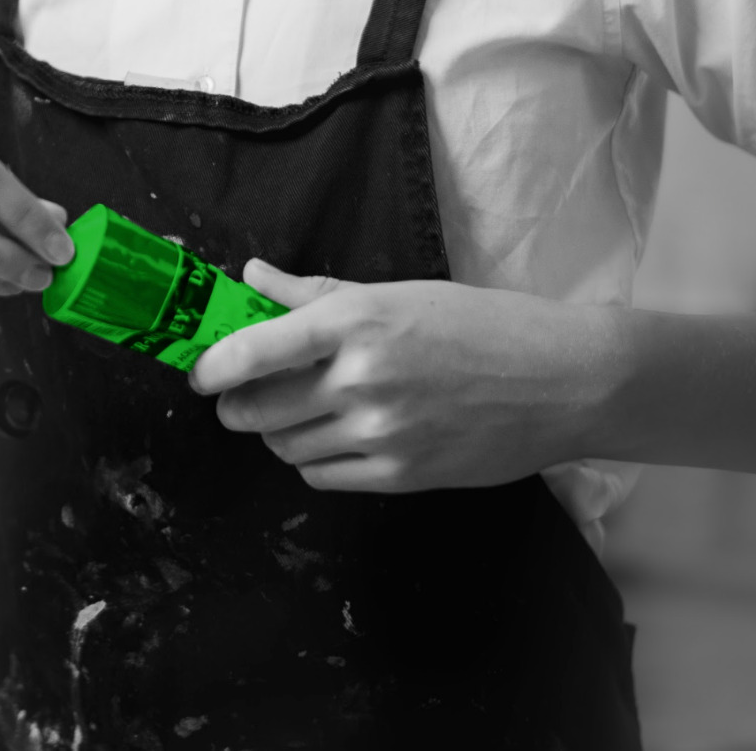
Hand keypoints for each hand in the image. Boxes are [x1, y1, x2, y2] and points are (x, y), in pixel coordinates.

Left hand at [189, 261, 614, 492]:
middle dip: (238, 404)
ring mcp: (379, 433)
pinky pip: (323, 477)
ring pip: (286, 447)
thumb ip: (315, 294)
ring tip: (299, 411)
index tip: (199, 372)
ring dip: (278, 433)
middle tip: (243, 395)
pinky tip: (333, 437)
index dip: (213, 366)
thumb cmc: (478, 325)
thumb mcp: (395, 294)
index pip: (256, 350)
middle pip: (258, 409)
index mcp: (356, 323)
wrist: (557, 381)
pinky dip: (314, 460)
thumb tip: (252, 278)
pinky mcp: (400, 476)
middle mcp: (360, 379)